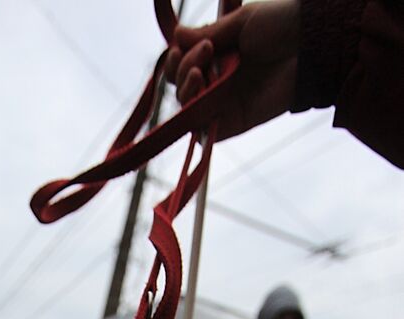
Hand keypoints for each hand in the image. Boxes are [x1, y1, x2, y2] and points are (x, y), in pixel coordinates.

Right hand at [165, 1, 299, 140]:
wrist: (311, 45)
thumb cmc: (283, 25)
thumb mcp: (242, 21)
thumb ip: (209, 31)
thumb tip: (175, 35)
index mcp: (221, 54)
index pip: (184, 62)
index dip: (177, 56)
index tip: (181, 43)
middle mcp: (220, 79)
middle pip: (181, 83)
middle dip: (183, 66)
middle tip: (206, 50)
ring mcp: (225, 103)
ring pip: (186, 105)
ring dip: (185, 86)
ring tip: (200, 70)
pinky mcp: (233, 123)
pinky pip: (202, 129)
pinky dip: (193, 114)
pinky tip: (199, 89)